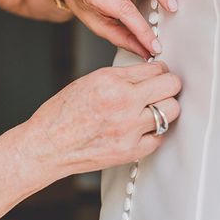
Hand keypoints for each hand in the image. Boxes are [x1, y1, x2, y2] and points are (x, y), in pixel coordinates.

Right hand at [25, 61, 180, 179]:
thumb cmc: (63, 114)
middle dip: (169, 86)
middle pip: (171, 87)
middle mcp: (123, 104)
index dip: (160, 71)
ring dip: (165, 108)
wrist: (47, 146)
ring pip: (171, 111)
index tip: (159, 75)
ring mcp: (129, 129)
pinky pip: (159, 137)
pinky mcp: (131, 150)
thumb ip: (124, 76)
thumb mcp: (92, 80)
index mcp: (112, 82)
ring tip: (153, 109)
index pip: (157, 69)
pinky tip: (141, 129)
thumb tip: (152, 72)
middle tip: (163, 90)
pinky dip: (153, 133)